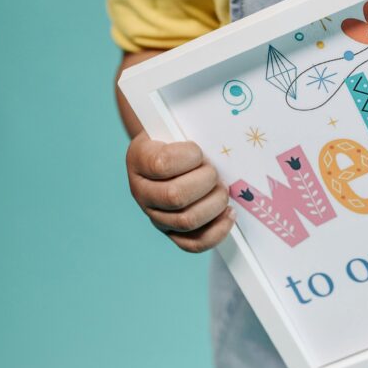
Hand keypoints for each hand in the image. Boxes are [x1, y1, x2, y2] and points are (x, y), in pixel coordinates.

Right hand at [126, 132, 235, 251]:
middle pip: (175, 197)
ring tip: (223, 191)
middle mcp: (141, 191)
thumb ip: (188, 126)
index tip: (198, 151)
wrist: (165, 150)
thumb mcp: (175, 124)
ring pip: (186, 221)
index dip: (189, 157)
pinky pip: (193, 243)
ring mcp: (155, 215)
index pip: (162, 164)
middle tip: (215, 171)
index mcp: (138, 159)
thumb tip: (223, 132)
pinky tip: (229, 214)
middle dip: (205, 182)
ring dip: (214, 204)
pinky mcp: (171, 232)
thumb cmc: (176, 136)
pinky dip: (217, 231)